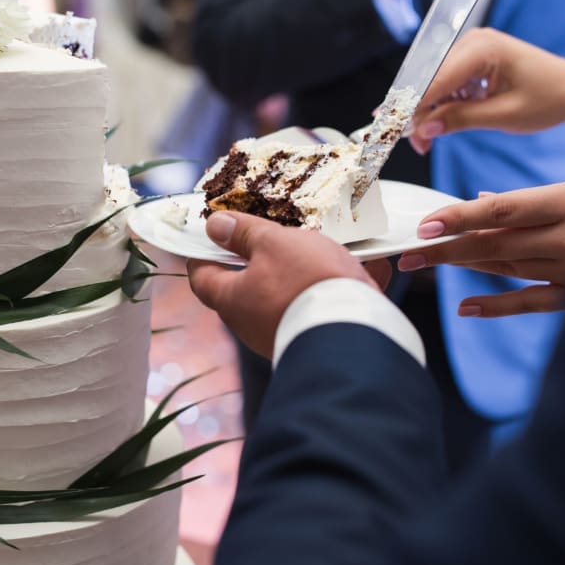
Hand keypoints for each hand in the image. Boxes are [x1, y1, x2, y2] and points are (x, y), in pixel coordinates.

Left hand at [188, 212, 392, 358]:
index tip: (209, 237)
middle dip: (258, 261)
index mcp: (233, 300)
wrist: (354, 333)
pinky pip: (321, 306)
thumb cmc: (305, 283)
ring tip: (324, 248)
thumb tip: (215, 226)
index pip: (202, 278)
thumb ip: (245, 233)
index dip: (202, 255)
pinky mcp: (317, 338)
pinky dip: (334, 287)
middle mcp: (252, 325)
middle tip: (272, 235)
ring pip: (287, 296)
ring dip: (300, 274)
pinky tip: (362, 268)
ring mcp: (284, 335)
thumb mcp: (274, 243)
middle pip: (246, 288)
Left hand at [397, 176, 564, 315]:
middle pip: (493, 243)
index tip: (426, 224)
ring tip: (425, 265)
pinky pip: (532, 302)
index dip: (459, 217)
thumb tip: (484, 203)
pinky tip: (467, 307)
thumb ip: (533, 201)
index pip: (501, 210)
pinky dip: (498, 305)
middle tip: (407, 251)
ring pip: (506, 268)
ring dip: (462, 267)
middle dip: (445, 247)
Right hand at [408, 28, 564, 153]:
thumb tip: (425, 128)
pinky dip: (441, 107)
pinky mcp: (472, 61)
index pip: (434, 79)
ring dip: (428, 113)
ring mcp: (471, 50)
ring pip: (433, 85)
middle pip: (428, 80)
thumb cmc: (550, 98)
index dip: (411, 107)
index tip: (391, 130)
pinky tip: (440, 127)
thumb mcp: (504, 116)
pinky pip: (445, 85)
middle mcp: (472, 42)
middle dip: (418, 114)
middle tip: (416, 145)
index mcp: (483, 48)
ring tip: (427, 142)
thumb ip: (461, 119)